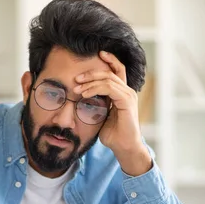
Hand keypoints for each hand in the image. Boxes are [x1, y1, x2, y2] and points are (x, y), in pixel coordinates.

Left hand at [74, 51, 151, 175]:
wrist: (123, 148)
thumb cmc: (113, 134)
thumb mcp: (101, 116)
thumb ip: (96, 104)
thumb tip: (81, 98)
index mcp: (122, 93)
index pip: (118, 70)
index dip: (109, 60)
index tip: (96, 55)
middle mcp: (127, 91)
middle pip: (110, 72)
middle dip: (91, 73)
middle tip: (76, 79)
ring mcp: (128, 96)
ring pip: (108, 79)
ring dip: (90, 82)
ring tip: (77, 89)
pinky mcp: (126, 102)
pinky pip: (109, 88)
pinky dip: (95, 89)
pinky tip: (84, 95)